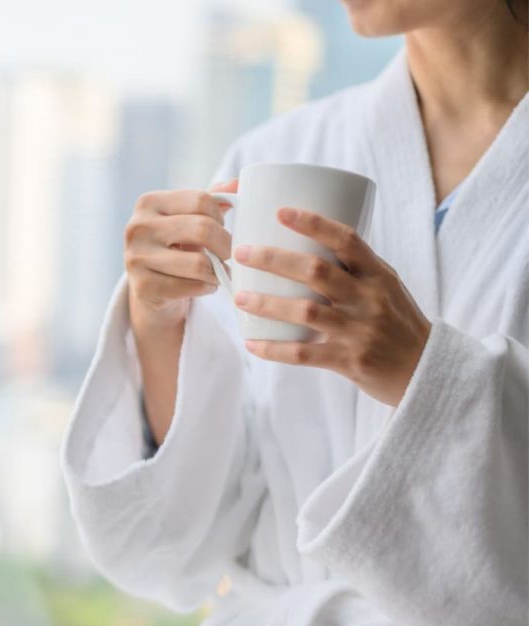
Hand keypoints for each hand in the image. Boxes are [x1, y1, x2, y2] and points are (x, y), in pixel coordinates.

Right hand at [125, 180, 236, 330]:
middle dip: (226, 246)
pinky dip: (207, 288)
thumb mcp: (188, 219)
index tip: (221, 229)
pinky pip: (192, 287)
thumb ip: (211, 199)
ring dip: (217, 271)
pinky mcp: (144, 288)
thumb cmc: (174, 248)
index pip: (201, 200)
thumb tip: (238, 183)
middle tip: (229, 255)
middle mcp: (137, 228)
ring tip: (218, 272)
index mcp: (149, 202)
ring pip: (199, 264)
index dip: (220, 218)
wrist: (149, 289)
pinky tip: (205, 285)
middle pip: (202, 229)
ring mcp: (137, 259)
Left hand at [233, 207, 430, 406]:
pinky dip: (274, 349)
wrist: (428, 371)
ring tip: (239, 297)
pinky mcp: (349, 361)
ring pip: (305, 311)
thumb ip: (353, 269)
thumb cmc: (397, 323)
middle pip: (316, 271)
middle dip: (274, 259)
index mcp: (378, 275)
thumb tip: (304, 244)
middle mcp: (369, 299)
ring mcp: (359, 331)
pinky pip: (304, 354)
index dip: (313, 223)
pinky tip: (252, 343)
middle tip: (242, 253)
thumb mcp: (385, 288)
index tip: (281, 211)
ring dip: (267, 303)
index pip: (346, 240)